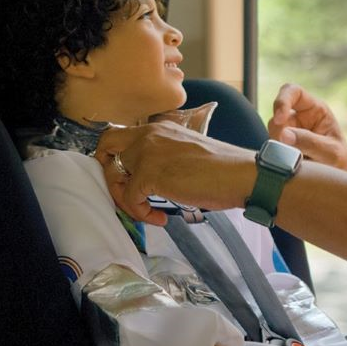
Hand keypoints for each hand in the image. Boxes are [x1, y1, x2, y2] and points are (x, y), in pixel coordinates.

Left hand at [96, 121, 254, 224]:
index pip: (122, 137)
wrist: (241, 176)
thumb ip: (164, 156)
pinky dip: (141, 213)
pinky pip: (130, 199)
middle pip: (105, 148)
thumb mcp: (186, 153)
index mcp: (160, 127)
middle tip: (129, 194)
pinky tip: (160, 218)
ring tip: (147, 211)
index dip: (119, 160)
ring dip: (126, 199)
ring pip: (113, 176)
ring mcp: (148, 152)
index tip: (132, 181)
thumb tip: (146, 178)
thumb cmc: (223, 170)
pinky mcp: (150, 173)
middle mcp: (150, 134)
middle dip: (110, 174)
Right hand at [268, 83, 346, 172]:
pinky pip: (272, 148)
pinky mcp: (283, 147)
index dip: (282, 101)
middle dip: (278, 132)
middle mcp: (299, 118)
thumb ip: (310, 142)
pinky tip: (291, 165)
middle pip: (277, 116)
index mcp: (315, 110)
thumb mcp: (332, 152)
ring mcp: (289, 132)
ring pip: (272, 134)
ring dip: (278, 147)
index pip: (293, 92)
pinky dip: (277, 156)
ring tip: (298, 161)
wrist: (342, 178)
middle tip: (287, 149)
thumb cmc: (342, 161)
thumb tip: (283, 135)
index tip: (279, 119)